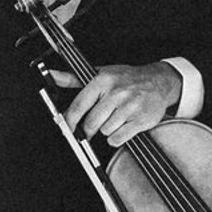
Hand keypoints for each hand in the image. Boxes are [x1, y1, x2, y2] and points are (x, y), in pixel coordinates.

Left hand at [58, 60, 183, 149]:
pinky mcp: (141, 120)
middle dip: (90, 128)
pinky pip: (118, 138)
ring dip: (107, 130)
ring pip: (105, 131)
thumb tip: (52, 76)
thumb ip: (73, 78)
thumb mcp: (101, 73)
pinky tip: (122, 126)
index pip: (79, 105)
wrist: (159, 81)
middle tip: (94, 125)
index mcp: (104, 80)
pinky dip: (117, 137)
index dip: (70, 120)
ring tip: (115, 119)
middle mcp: (117, 92)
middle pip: (91, 123)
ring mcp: (130, 107)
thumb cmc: (127, 79)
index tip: (67, 128)